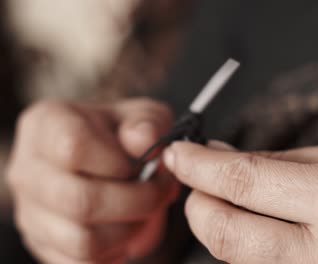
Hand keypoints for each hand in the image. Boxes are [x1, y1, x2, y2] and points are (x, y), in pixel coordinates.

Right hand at [7, 98, 178, 262]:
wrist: (106, 158)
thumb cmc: (123, 134)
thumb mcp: (142, 117)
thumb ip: (148, 123)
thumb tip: (145, 141)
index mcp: (48, 124)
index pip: (74, 148)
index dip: (118, 163)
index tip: (145, 164)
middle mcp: (29, 169)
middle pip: (79, 200)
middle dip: (137, 201)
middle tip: (160, 193)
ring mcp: (30, 210)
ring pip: (81, 240)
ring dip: (129, 231)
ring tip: (146, 212)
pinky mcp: (42, 242)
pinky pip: (79, 263)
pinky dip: (113, 252)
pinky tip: (127, 231)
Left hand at [164, 140, 317, 263]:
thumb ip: (280, 161)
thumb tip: (220, 157)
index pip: (243, 182)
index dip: (199, 165)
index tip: (178, 153)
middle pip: (222, 232)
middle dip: (198, 201)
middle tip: (197, 178)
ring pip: (232, 257)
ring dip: (218, 223)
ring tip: (229, 198)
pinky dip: (241, 246)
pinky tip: (254, 225)